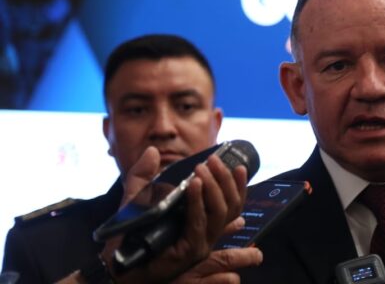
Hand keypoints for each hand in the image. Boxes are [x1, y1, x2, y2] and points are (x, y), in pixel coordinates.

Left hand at [106, 146, 254, 282]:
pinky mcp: (189, 251)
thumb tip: (152, 151)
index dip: (239, 186)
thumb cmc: (129, 232)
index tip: (239, 166)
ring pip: (220, 213)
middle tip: (214, 160)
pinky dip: (198, 202)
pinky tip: (194, 185)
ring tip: (201, 169)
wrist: (115, 262)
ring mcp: (200, 243)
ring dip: (213, 187)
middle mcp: (207, 233)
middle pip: (231, 205)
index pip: (232, 204)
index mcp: (203, 222)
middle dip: (225, 179)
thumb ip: (144, 174)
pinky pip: (199, 223)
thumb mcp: (138, 198)